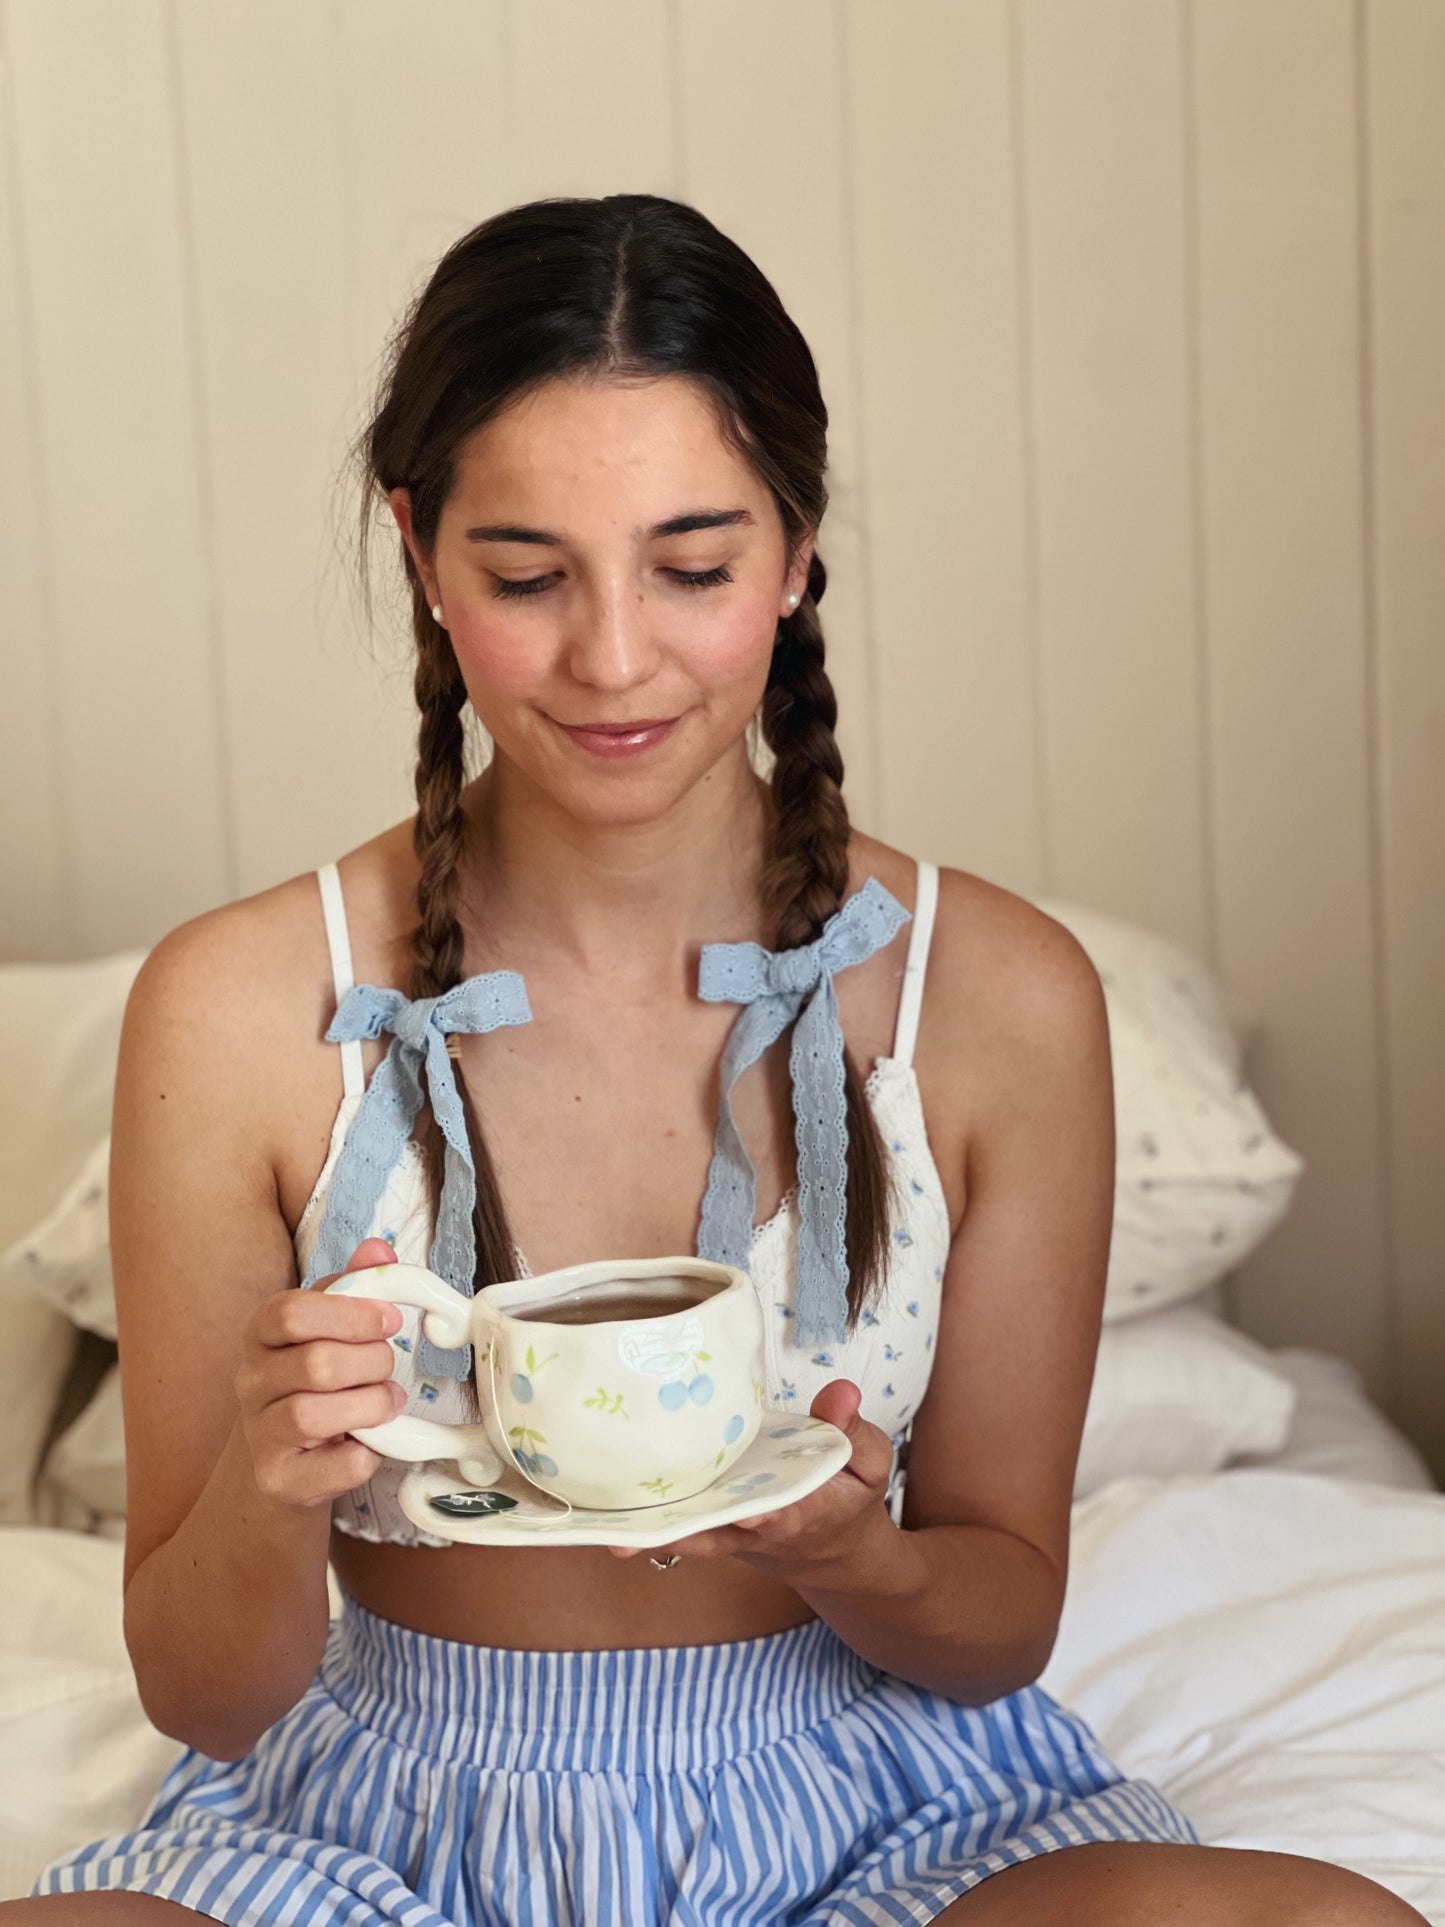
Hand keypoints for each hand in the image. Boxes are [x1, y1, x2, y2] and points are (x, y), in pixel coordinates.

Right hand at [234, 1237, 406, 1510]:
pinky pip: (332, 1468)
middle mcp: (249, 1382)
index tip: (390, 1321)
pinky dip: (363, 1456)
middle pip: (315, 1363)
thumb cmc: (314, 1382)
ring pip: (313, 1415)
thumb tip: (379, 1250)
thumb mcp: (329, 1327)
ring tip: (388, 1403)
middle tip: (388, 1367)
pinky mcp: (278, 1480)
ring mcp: (258, 1434)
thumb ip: (354, 1286)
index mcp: (261, 1333)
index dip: (351, 1314)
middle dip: (370, 1363)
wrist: (283, 1464)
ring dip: (369, 1406)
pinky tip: (370, 1444)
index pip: (291, 1311)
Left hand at [607, 1379, 893, 1584]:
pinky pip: (681, 1529)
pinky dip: (649, 1525)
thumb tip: (840, 1391)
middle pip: (721, 1535)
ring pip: (692, 1538)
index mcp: (806, 1512)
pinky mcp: (713, 1529)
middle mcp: (760, 1530)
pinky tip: (608, 1516)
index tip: (747, 1512)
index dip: (765, 1513)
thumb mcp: (870, 1463)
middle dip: (685, 1533)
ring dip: (654, 1536)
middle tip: (636, 1537)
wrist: (835, 1555)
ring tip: (611, 1535)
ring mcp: (732, 1535)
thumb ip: (855, 1431)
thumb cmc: (849, 1497)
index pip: (785, 1515)